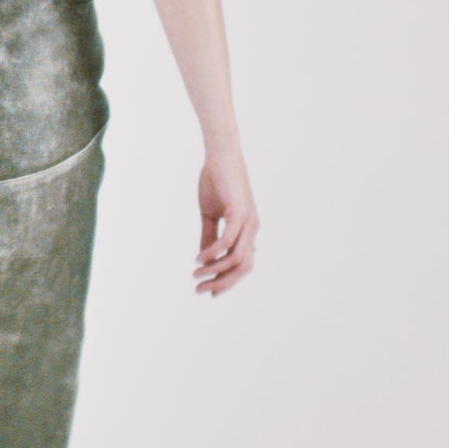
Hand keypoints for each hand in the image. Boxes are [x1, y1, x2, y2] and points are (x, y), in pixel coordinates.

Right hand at [193, 150, 257, 296]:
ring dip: (215, 271)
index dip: (227, 281)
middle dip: (222, 283)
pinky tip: (198, 258)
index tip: (208, 292)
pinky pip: (227, 241)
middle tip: (200, 290)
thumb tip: (204, 259)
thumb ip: (208, 236)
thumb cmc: (216, 181)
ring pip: (237, 259)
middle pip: (243, 268)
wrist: (219, 155)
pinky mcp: (240, 212)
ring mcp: (249, 221)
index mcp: (247, 230)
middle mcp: (252, 229)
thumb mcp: (210, 214)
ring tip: (196, 275)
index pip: (242, 265)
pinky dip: (212, 253)